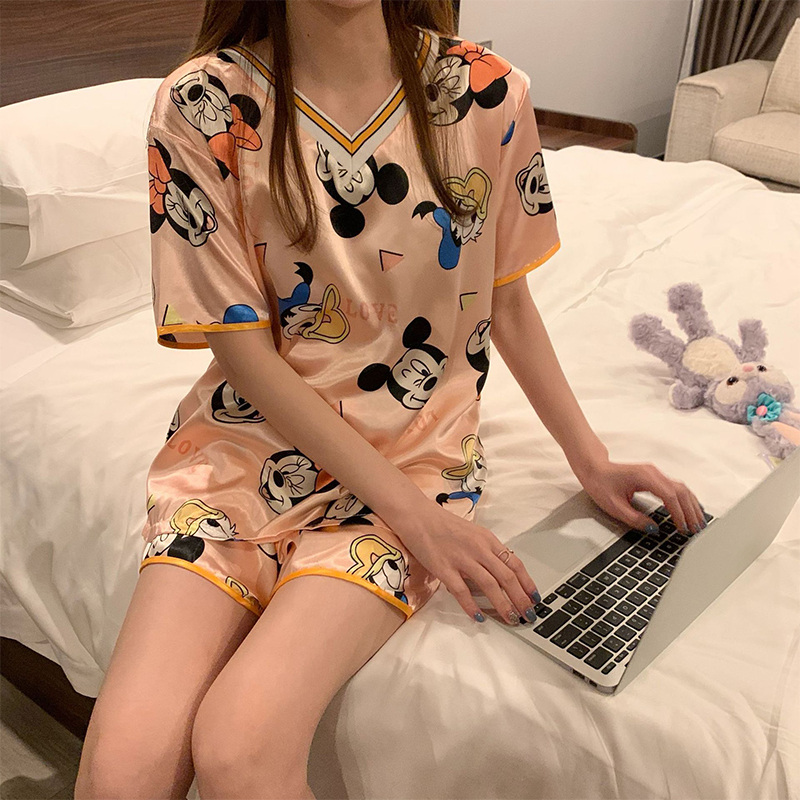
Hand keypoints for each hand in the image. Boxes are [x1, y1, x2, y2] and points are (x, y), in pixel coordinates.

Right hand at [393, 500, 540, 625]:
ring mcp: (462, 559)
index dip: (527, 583)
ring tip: (511, 619)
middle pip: (507, 577)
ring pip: (489, 585)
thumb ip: (487, 550)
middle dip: (520, 599)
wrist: (418, 517)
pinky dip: (472, 606)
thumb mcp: (473, 533)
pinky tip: (478, 617)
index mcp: (488, 540)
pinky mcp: (444, 569)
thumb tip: (502, 571)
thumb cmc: (444, 525)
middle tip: (528, 615)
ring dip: (503, 605)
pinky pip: (462, 591)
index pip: (515, 563)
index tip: (535, 598)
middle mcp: (479, 549)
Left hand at [573, 455, 705, 534]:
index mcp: (644, 478)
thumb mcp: (614, 507)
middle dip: (691, 511)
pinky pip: (676, 487)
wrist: (594, 469)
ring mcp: (655, 473)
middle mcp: (653, 473)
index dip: (679, 514)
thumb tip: (654, 529)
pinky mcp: (654, 477)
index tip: (683, 528)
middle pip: (681, 491)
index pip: (670, 496)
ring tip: (698, 522)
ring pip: (681, 488)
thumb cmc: (600, 483)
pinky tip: (691, 508)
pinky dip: (685, 499)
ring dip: (691, 505)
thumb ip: (635, 520)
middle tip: (696, 528)